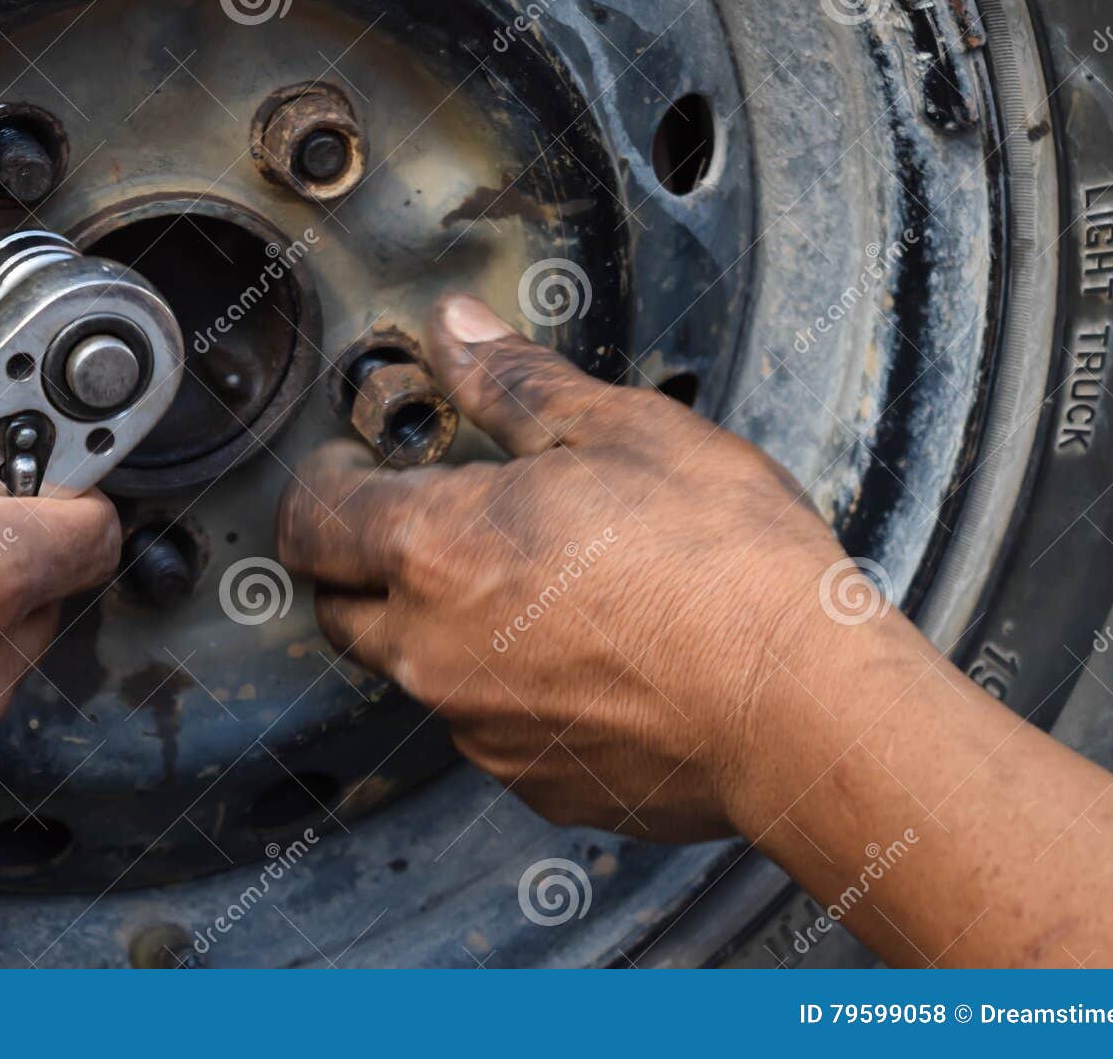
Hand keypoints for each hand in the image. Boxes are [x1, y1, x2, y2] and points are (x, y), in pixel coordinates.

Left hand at [278, 294, 897, 841]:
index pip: (308, 521)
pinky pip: (487, 725)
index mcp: (437, 549)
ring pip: (416, 668)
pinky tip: (584, 653)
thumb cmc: (724, 566)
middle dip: (363, 559)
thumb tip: (454, 331)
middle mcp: (433, 650)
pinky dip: (509, 687)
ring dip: (442, 624)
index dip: (321, 482)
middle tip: (432, 519)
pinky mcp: (531, 781)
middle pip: (340, 605)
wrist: (804, 709)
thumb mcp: (620, 430)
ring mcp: (479, 727)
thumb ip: (513, 381)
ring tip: (534, 585)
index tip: (354, 465)